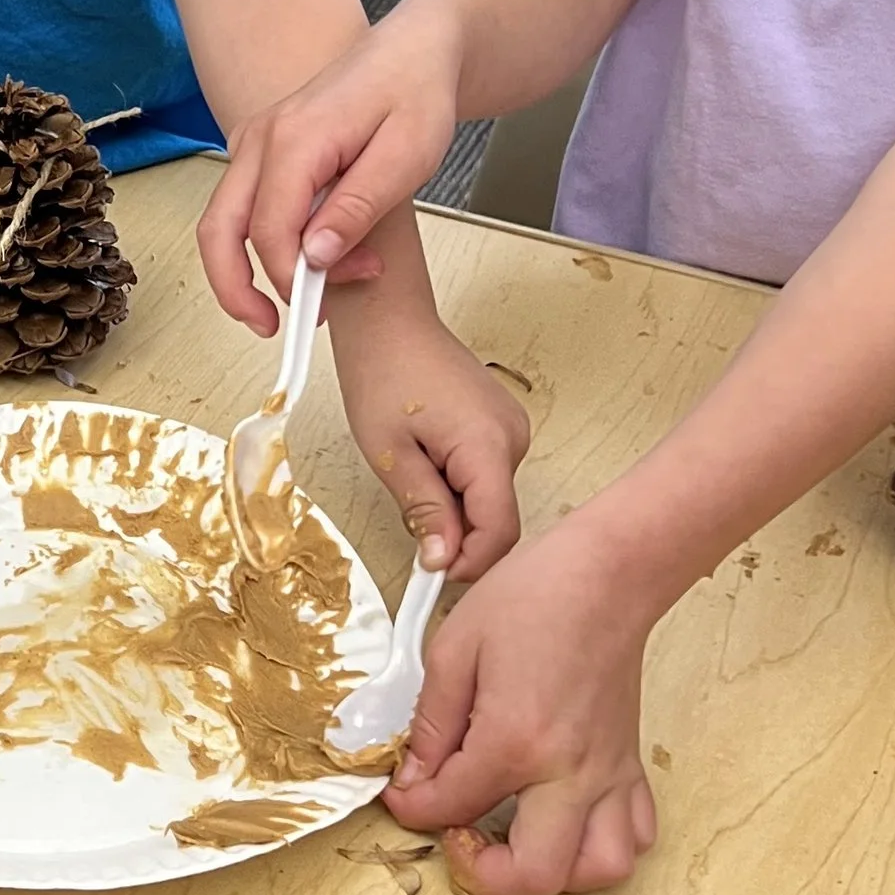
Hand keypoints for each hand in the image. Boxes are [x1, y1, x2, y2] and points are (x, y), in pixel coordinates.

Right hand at [200, 12, 462, 333]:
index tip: (335, 297)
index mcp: (295, 138)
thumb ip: (359, 207)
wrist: (413, 50)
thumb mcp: (407, 155)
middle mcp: (261, 137)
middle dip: (237, 289)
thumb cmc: (416, 94)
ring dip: (246, 270)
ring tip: (293, 304)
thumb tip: (316, 256)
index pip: (270, 229)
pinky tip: (303, 260)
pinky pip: (240, 206)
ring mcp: (254, 142)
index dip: (297, 276)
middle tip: (275, 330)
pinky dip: (257, 244)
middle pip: (218, 229)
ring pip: (221, 221)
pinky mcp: (260, 150)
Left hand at [332, 298, 527, 579]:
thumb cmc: (382, 371)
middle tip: (410, 520)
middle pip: (496, 518)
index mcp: (488, 445)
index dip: (470, 563)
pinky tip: (425, 461)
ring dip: (453, 507)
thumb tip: (442, 559)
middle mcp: (512, 437)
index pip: (500, 530)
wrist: (389, 320)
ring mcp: (510, 429)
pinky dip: (458, 485)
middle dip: (456, 534)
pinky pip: (485, 475)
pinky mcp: (501, 425)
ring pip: (490, 499)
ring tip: (411, 473)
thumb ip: (423, 509)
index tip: (432, 574)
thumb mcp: (389, 453)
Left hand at [382, 519, 660, 894]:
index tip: (401, 797)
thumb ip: (430, 724)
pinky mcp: (629, 764)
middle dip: (484, 876)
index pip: (450, 807)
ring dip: (553, 875)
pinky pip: (634, 834)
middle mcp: (570, 771)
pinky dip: (601, 847)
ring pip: (598, 870)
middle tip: (458, 843)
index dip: (411, 809)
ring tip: (514, 842)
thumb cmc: (537, 596)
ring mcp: (608, 773)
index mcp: (517, 740)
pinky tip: (563, 822)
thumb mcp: (453, 650)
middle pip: (534, 874)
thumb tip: (413, 775)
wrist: (608, 573)